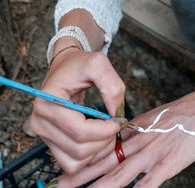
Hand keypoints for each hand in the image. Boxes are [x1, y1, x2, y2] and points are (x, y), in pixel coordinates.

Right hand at [30, 43, 126, 173]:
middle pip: (79, 149)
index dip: (106, 130)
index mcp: (47, 103)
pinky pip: (72, 164)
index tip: (120, 119)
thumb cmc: (79, 65)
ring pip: (76, 161)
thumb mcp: (98, 64)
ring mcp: (44, 136)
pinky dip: (90, 156)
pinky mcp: (51, 144)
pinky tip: (99, 139)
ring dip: (99, 150)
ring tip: (108, 130)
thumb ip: (112, 87)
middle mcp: (40, 123)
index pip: (80, 131)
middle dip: (105, 140)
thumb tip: (118, 115)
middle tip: (116, 123)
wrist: (66, 67)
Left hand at [55, 77, 194, 187]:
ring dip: (98, 186)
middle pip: (105, 162)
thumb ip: (139, 129)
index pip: (105, 148)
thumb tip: (126, 138)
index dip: (85, 159)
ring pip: (119, 175)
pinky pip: (147, 183)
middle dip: (81, 176)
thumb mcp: (156, 117)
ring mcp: (152, 155)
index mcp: (135, 130)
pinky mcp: (167, 165)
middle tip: (59, 184)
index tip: (68, 167)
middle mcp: (138, 143)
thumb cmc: (184, 113)